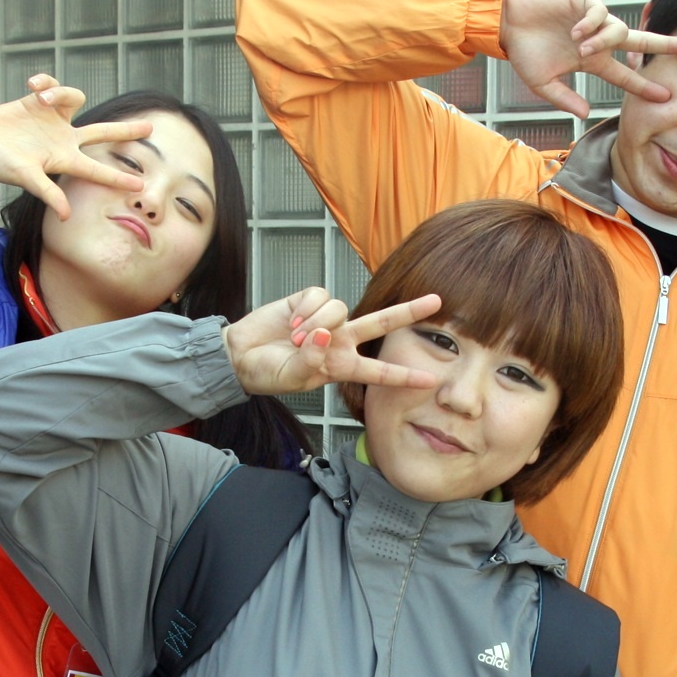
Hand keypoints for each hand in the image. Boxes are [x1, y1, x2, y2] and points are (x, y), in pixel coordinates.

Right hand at [0, 72, 153, 220]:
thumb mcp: (25, 178)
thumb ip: (47, 193)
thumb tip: (66, 215)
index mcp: (64, 159)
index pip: (97, 170)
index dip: (118, 177)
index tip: (139, 186)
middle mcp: (63, 138)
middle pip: (103, 133)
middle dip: (125, 131)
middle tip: (150, 128)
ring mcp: (53, 120)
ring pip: (75, 98)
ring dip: (62, 91)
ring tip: (42, 96)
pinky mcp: (37, 102)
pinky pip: (51, 85)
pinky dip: (46, 81)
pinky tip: (33, 86)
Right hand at [223, 287, 443, 396]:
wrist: (240, 354)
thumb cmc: (267, 372)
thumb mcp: (292, 378)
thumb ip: (311, 360)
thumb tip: (324, 334)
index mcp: (341, 366)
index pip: (379, 371)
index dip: (404, 375)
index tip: (431, 380)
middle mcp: (340, 340)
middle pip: (381, 323)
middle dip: (408, 311)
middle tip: (436, 301)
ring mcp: (326, 319)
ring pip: (340, 309)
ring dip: (315, 323)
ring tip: (294, 339)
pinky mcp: (309, 300)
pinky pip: (320, 296)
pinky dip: (305, 309)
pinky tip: (292, 321)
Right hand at [501, 0, 676, 118]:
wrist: (507, 22)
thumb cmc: (523, 51)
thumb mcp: (543, 84)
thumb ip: (564, 99)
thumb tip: (585, 114)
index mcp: (592, 60)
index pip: (625, 75)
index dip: (643, 85)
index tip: (665, 96)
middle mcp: (598, 40)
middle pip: (640, 43)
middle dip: (665, 45)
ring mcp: (593, 19)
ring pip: (617, 30)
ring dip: (603, 42)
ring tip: (580, 48)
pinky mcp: (584, 0)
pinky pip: (600, 13)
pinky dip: (591, 25)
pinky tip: (574, 33)